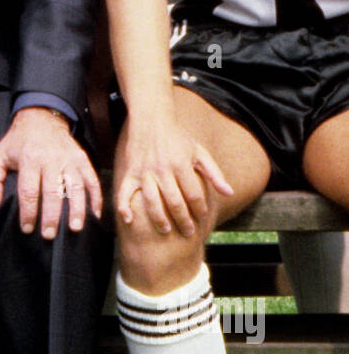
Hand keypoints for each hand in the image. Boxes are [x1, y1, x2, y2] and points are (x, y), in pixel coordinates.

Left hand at [0, 108, 101, 235]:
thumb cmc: (18, 142)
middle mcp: (51, 159)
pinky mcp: (82, 159)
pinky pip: (92, 180)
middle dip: (52, 216)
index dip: (28, 212)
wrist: (41, 117)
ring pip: (76, 187)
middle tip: (49, 235)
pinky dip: (96, 198)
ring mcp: (69, 159)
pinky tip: (95, 215)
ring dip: (77, 209)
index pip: (29, 190)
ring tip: (75, 229)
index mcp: (29, 159)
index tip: (27, 228)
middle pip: (53, 192)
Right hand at [117, 120, 232, 236]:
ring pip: (151, 201)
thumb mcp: (199, 152)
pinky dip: (124, 207)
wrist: (151, 120)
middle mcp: (162, 169)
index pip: (193, 194)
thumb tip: (229, 193)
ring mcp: (144, 172)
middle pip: (174, 201)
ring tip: (166, 230)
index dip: (199, 208)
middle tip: (189, 233)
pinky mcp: (130, 173)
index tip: (202, 217)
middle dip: (183, 220)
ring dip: (159, 218)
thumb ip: (214, 173)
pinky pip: (125, 193)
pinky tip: (129, 220)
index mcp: (181, 164)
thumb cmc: (177, 138)